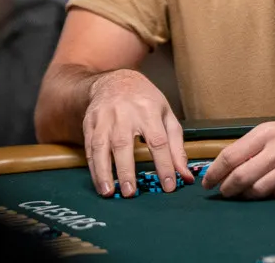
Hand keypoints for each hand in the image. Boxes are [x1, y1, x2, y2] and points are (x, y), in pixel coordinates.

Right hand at [83, 69, 191, 197]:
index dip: (164, 164)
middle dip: (126, 170)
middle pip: (124, 143)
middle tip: (130, 193)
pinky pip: (89, 147)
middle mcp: (125, 113)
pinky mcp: (90, 123)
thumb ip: (176, 146)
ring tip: (108, 193)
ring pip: (101, 146)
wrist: (116, 80)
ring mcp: (105, 118)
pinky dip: (92, 167)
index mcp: (149, 111)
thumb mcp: (166, 116)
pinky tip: (98, 182)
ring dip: (103, 171)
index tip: (169, 186)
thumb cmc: (145, 101)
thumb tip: (184, 175)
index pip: (158, 141)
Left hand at [201, 117, 274, 198]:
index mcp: (266, 133)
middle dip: (228, 189)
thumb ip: (251, 147)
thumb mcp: (273, 130)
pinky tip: (266, 192)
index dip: (215, 173)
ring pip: (258, 190)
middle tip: (224, 192)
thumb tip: (225, 166)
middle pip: (241, 177)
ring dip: (246, 196)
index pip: (231, 156)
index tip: (207, 182)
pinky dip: (268, 196)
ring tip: (243, 194)